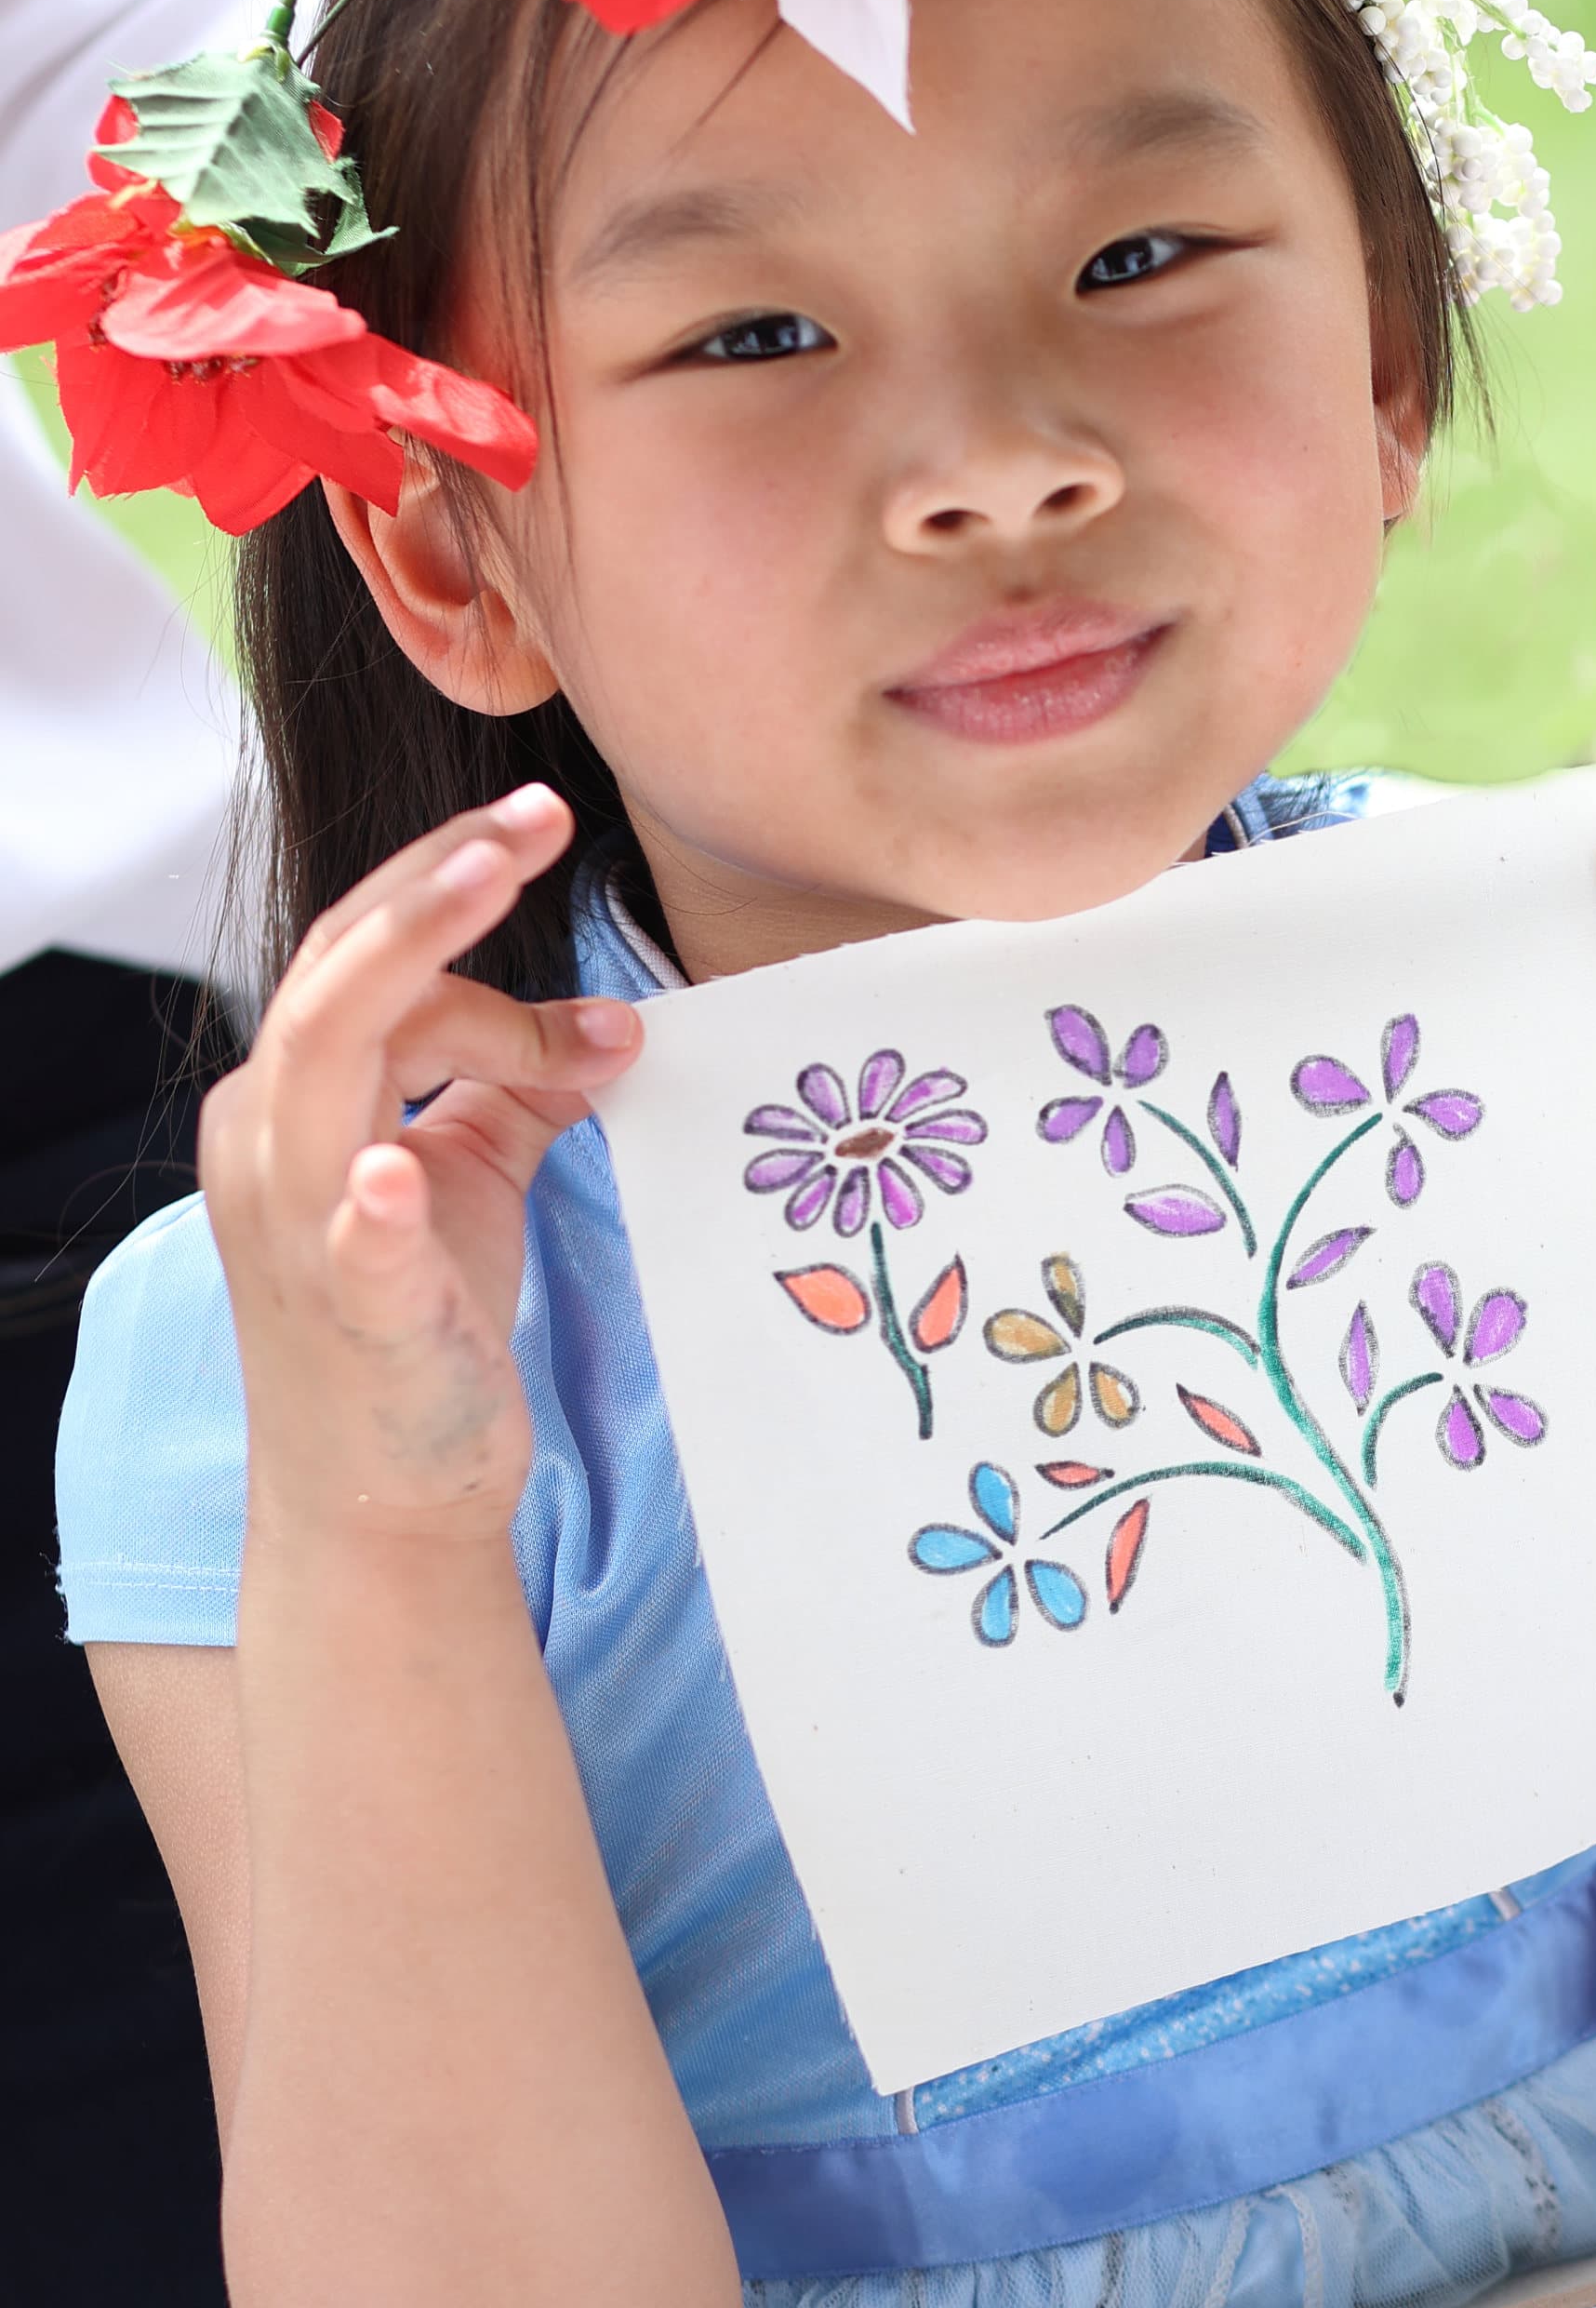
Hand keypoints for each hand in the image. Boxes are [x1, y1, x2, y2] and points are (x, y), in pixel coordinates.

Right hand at [200, 786, 641, 1544]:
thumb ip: (520, 1079)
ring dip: (409, 960)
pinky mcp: (352, 1310)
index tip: (548, 828)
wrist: (389, 1490)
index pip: (371, 962)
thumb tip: (611, 1022)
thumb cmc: (424, 1313)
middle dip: (435, 885)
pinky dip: (368, 1197)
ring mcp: (299, 1226)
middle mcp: (272, 1142)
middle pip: (339, 974)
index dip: (460, 894)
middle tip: (533, 816)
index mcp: (297, 1100)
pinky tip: (396, 1168)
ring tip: (485, 881)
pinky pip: (345, 1240)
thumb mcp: (471, 1168)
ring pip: (321, 1055)